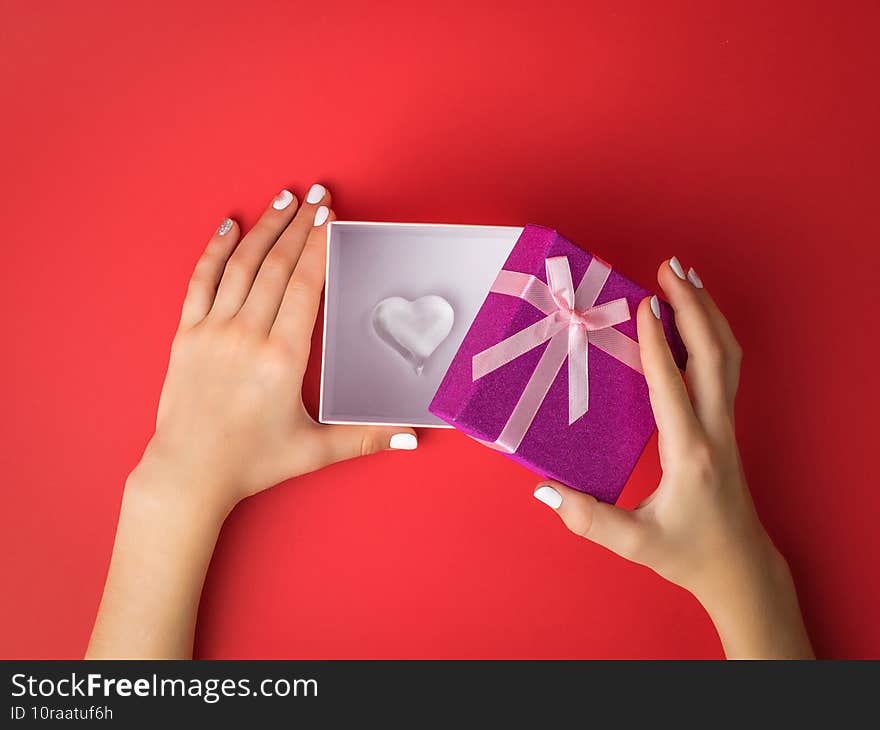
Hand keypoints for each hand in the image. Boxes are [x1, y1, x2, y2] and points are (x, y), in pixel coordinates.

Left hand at [138, 184, 415, 514]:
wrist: (189, 473)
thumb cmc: (252, 462)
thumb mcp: (314, 450)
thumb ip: (365, 438)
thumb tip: (412, 437)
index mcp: (282, 357)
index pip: (304, 285)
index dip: (318, 246)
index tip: (329, 217)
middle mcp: (247, 334)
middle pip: (276, 266)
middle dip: (298, 225)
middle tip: (317, 193)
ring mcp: (213, 331)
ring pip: (241, 266)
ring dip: (264, 229)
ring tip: (283, 199)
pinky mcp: (187, 335)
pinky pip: (200, 281)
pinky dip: (215, 250)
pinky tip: (229, 226)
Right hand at [532, 258, 812, 657]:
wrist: (740, 567)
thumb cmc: (690, 554)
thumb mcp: (636, 544)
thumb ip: (588, 520)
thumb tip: (543, 490)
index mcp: (690, 452)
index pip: (671, 385)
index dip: (657, 343)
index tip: (641, 304)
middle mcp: (714, 429)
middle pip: (713, 354)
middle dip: (692, 305)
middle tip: (668, 268)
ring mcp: (726, 425)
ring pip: (727, 356)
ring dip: (708, 312)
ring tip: (686, 276)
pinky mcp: (725, 426)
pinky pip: (725, 368)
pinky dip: (713, 333)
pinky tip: (697, 319)